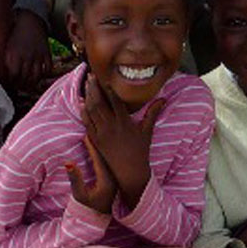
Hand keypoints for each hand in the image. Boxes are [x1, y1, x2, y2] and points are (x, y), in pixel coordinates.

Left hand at [4, 12, 51, 93]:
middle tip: (20, 88)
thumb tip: (1, 77)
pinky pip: (47, 69)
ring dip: (32, 83)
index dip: (12, 83)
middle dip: (22, 86)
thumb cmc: (14, 36)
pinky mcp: (46, 53)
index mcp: (14, 55)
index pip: (13, 76)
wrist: (28, 21)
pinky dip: (44, 75)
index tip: (11, 85)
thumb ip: (5, 62)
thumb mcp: (6, 47)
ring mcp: (37, 55)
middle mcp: (26, 56)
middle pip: (25, 78)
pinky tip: (39, 76)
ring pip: (36, 76)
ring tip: (28, 85)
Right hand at [65, 137, 115, 213]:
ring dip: (104, 145)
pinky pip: (112, 160)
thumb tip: (68, 162)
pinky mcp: (117, 176)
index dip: (92, 146)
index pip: (99, 159)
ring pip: (111, 156)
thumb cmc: (89, 206)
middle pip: (107, 154)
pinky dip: (107, 151)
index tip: (85, 136)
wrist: (102, 216)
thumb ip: (75, 179)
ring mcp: (117, 176)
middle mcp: (114, 176)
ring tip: (97, 133)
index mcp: (106, 180)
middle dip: (99, 142)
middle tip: (91, 130)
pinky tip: (102, 144)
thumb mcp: (79, 195)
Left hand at [80, 72, 163, 205]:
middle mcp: (112, 127)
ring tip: (86, 85)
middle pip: (99, 103)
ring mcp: (102, 134)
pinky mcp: (95, 140)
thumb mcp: (147, 131)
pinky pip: (87, 123)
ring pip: (91, 111)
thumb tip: (164, 98)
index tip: (105, 78)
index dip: (109, 89)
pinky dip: (83, 111)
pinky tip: (82, 102)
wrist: (129, 171)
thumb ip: (153, 113)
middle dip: (94, 88)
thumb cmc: (140, 150)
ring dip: (88, 97)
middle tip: (91, 76)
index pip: (115, 101)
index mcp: (124, 123)